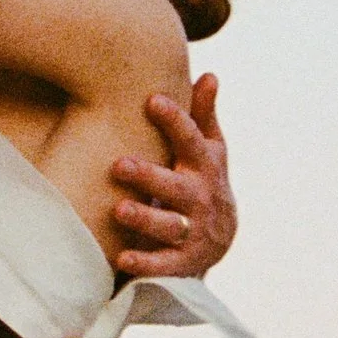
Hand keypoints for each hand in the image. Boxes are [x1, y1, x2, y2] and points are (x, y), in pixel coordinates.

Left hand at [110, 72, 234, 278]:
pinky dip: (144, 263)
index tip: (152, 100)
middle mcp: (201, 198)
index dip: (174, 121)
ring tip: (118, 210)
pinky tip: (121, 258)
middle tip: (119, 164)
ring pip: (169, 226)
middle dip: (149, 176)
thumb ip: (203, 114)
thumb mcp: (209, 149)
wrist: (219, 238)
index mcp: (204, 166)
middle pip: (176, 187)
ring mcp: (193, 231)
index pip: (191, 140)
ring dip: (144, 219)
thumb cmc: (203, 180)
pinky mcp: (182, 262)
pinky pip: (163, 264)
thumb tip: (208, 73)